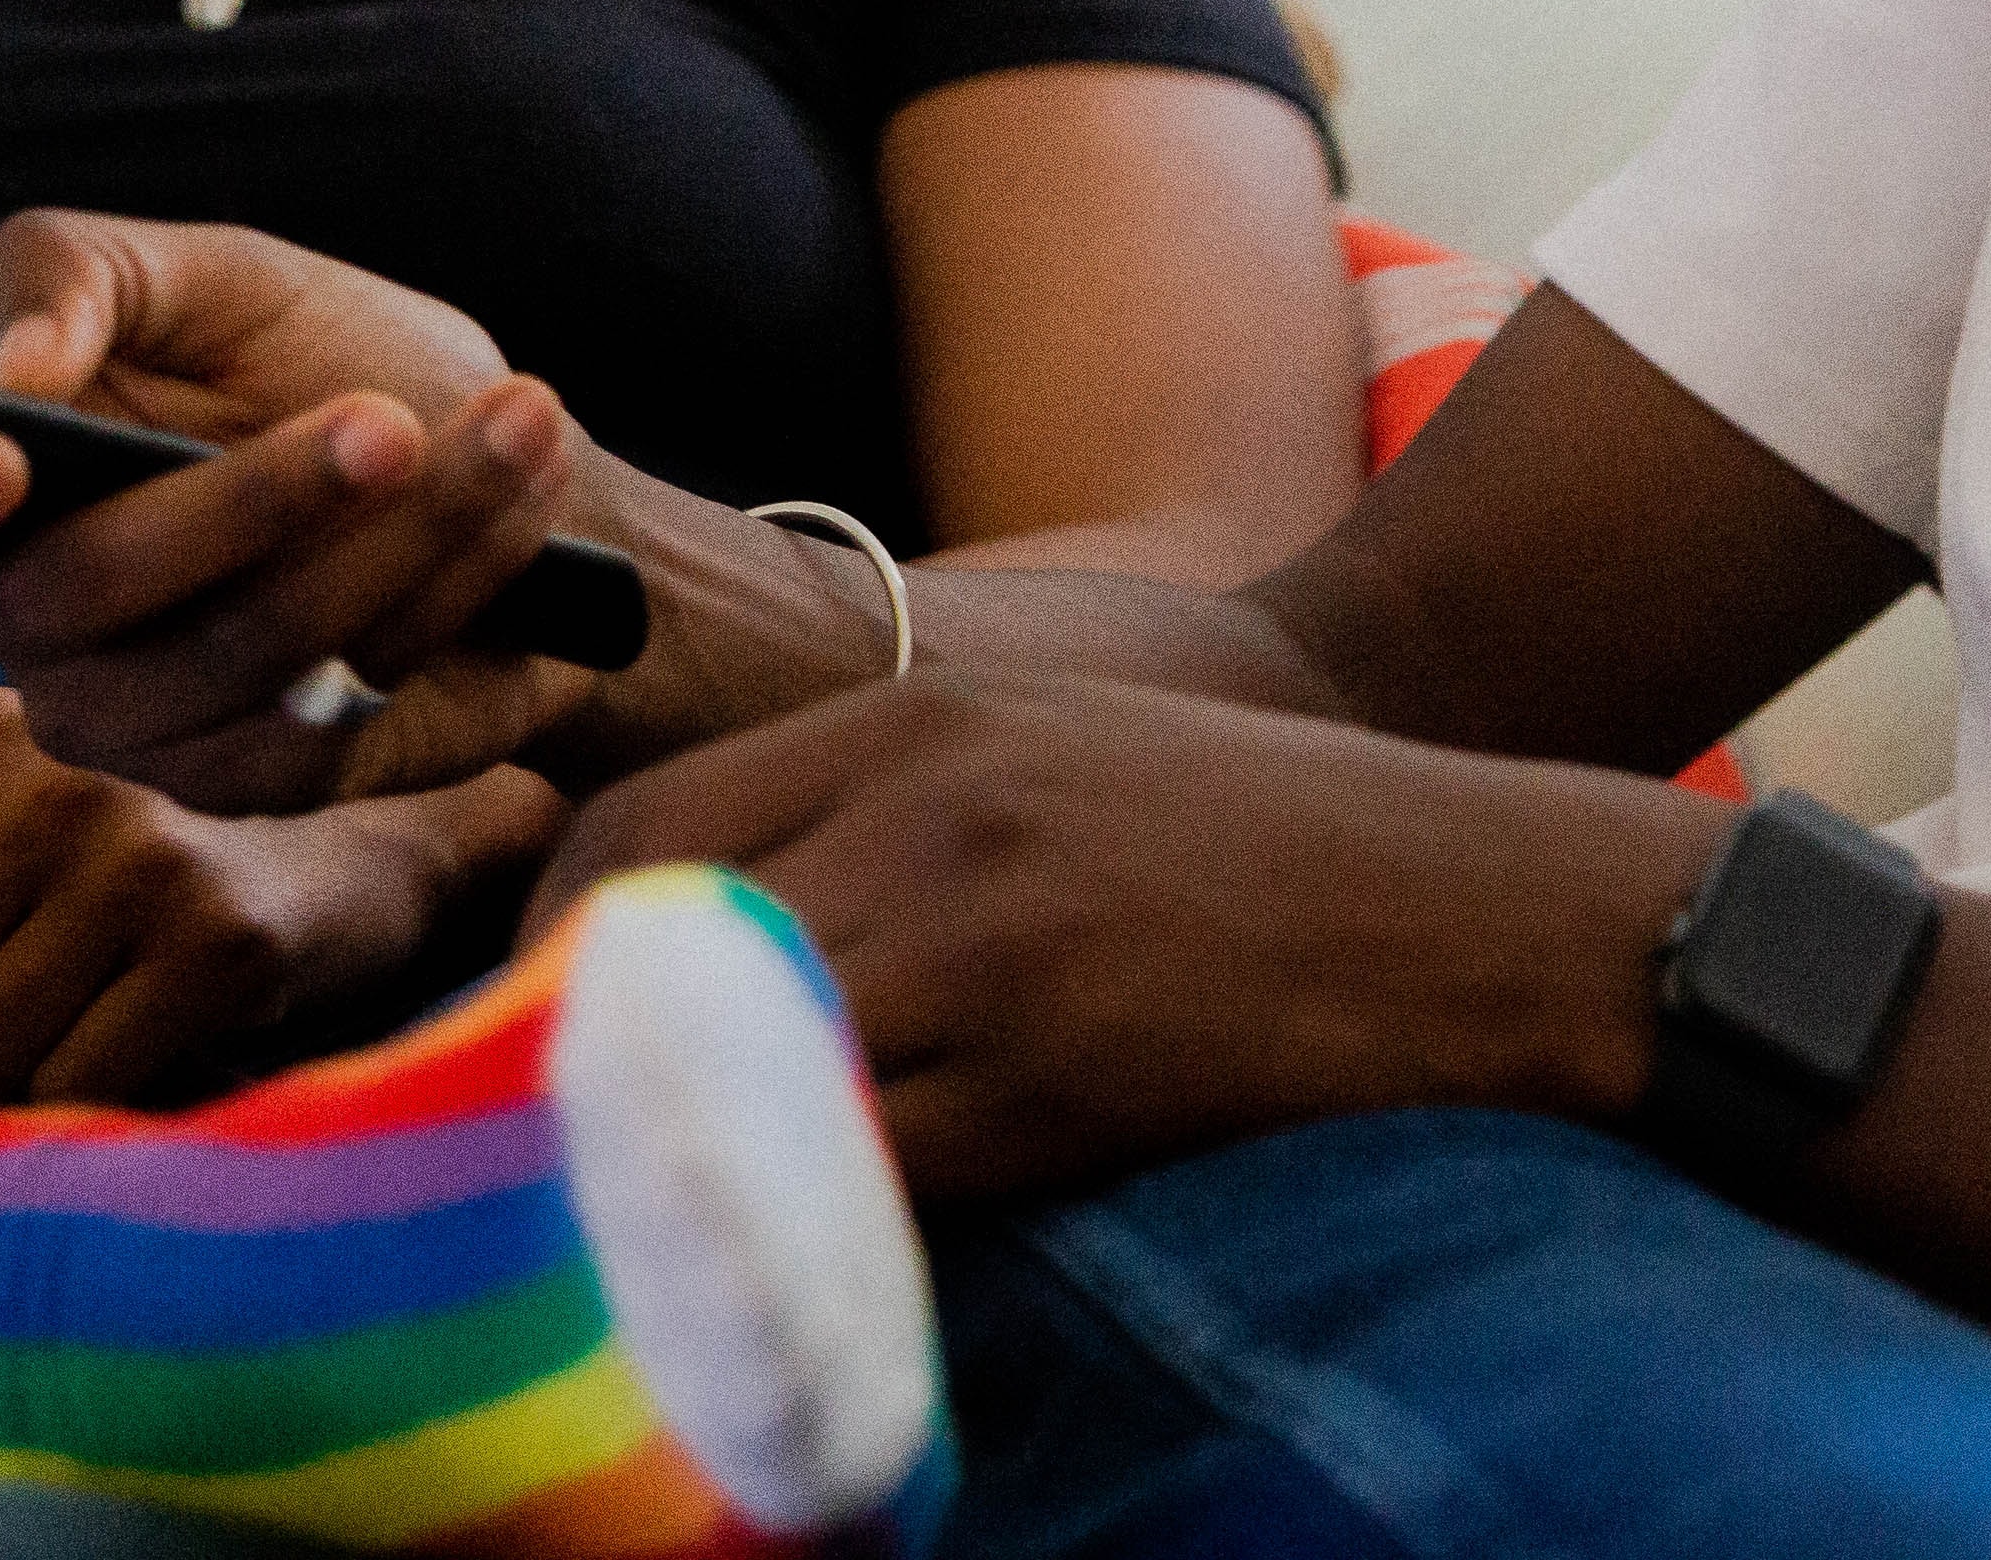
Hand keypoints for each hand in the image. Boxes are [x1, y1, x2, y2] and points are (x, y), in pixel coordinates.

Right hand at [0, 215, 590, 811]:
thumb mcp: (215, 274)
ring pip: (231, 645)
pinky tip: (522, 492)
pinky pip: (335, 692)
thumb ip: (79, 274)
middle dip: (245, 500)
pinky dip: (448, 576)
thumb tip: (4, 374)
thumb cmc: (336, 358)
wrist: (516, 467)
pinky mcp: (257, 778)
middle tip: (384, 421)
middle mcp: (26, 630)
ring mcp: (136, 724)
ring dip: (395, 529)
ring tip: (519, 420)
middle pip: (72, 597)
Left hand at [0, 686, 573, 1104]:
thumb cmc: (118, 871)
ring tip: (71, 1022)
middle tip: (12, 1004)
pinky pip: (70, 1090)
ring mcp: (142, 853)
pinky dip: (83, 1105)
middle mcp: (57, 776)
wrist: (330, 879)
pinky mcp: (215, 940)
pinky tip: (128, 1050)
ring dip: (6, 1080)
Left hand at [537, 675, 1723, 1199]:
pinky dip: (806, 1230)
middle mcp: (922, 816)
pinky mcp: (1051, 1083)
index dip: (536, 956)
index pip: (633, 837)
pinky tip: (795, 1265)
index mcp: (909, 726)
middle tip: (529, 1171)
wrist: (1472, 902)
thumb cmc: (1259, 843)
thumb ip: (878, 825)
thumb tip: (691, 959)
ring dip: (673, 1168)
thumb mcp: (1047, 760)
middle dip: (564, 1076)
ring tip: (638, 1237)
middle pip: (644, 958)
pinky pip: (858, 1179)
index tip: (519, 1046)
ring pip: (730, 1078)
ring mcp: (985, 948)